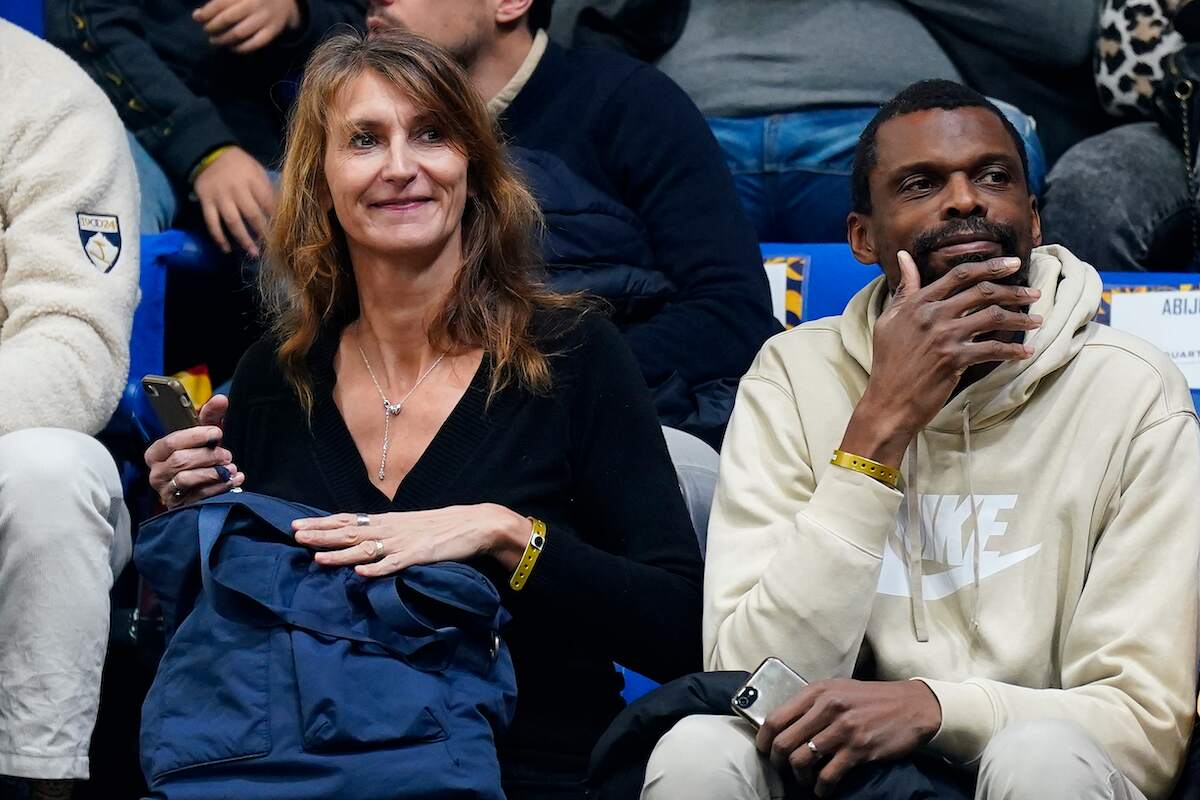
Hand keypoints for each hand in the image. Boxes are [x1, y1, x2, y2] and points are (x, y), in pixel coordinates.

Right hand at [145, 395, 245, 507]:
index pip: (171, 442)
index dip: (195, 436)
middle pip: (180, 461)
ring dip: (214, 472)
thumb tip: (222, 399)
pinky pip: (199, 496)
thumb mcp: (203, 436)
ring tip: (230, 468)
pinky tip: (233, 480)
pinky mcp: (180, 506)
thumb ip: (210, 416)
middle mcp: (157, 473)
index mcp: (156, 453)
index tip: (216, 433)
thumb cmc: (200, 456)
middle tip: (227, 455)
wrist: (202, 487)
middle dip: (208, 456)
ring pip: (187, 478)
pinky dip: (220, 487)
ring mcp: (167, 492)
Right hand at [192, 146, 275, 256]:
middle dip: (264, 233)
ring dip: (244, 239)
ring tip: (253, 253)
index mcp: (253, 180)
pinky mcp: (206, 202)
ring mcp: (220, 197)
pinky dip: (218, 237)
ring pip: (233, 222)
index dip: (276, 218)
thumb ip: (267, 188)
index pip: (268, 202)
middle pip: (252, 215)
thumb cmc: (239, 165)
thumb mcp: (257, 169)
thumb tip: (280, 210)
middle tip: (272, 247)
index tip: (284, 232)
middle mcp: (237, 189)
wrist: (208, 153)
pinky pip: (212, 223)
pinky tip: (226, 249)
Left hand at [193, 0, 300, 52]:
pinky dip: (241, 48)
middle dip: (213, 27)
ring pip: (240, 33)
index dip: (206, 12)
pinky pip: (255, 43)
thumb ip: (219, 1)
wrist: (285, 1)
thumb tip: (197, 15)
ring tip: (215, 41)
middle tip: (206, 30)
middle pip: (229, 19)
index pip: (220, 4)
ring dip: (224, 39)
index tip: (197, 18)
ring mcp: (265, 19)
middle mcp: (255, 4)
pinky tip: (232, 47)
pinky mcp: (272, 31)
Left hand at [292, 504, 530, 577]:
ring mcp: (404, 542)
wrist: (476, 523)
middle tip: (294, 535)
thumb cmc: (442, 526)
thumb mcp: (409, 525)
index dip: (322, 523)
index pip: (348, 521)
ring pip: (366, 549)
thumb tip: (363, 538)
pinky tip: (361, 573)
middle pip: (350, 533)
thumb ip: (387, 531)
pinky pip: (395, 564)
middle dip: (321, 535)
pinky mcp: (420, 555)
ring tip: (317, 557)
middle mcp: (391, 529)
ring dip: (341, 554)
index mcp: (387, 521)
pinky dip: (378, 569)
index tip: (297, 524)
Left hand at [756, 678, 941, 797]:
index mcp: (817, 691)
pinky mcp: (859, 749)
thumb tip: (784, 724)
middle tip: (782, 770)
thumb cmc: (871, 699)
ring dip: (799, 777)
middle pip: (784, 742)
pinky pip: (828, 776)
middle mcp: (827, 707)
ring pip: (802, 760)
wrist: (912, 706)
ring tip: (804, 780)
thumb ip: (812, 703)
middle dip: (778, 762)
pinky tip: (823, 789)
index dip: (763, 739)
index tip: (763, 750)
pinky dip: (821, 788)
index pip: (776, 718)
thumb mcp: (838, 690)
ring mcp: (843, 729)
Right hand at [840, 252, 1041, 466]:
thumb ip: (904, 288)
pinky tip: (1026, 352)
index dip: (990, 266)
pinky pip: (992, 350)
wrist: (888, 401)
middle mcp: (933, 315)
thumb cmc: (887, 361)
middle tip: (1034, 293)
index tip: (1012, 263)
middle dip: (1014, 291)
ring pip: (992, 317)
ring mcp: (944, 337)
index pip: (959, 275)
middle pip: (982, 292)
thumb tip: (903, 256)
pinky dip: (1013, 351)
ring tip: (1036, 320)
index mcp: (918, 302)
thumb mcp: (889, 319)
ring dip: (1019, 318)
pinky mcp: (954, 359)